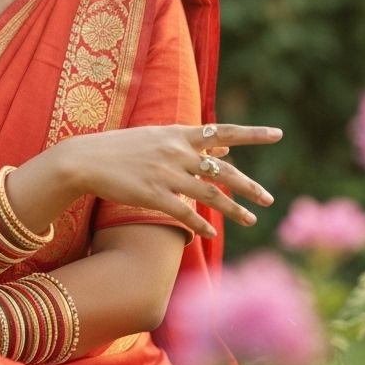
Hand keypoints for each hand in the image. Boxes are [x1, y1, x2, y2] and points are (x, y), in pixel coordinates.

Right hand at [64, 122, 280, 238]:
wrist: (86, 159)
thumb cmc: (122, 147)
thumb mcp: (158, 137)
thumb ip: (193, 143)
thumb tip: (227, 148)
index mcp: (179, 134)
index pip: (223, 131)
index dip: (252, 133)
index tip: (278, 134)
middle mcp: (177, 152)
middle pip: (222, 170)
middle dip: (248, 186)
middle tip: (269, 198)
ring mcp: (166, 174)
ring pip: (209, 194)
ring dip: (233, 210)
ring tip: (252, 220)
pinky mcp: (153, 195)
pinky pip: (185, 213)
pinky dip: (201, 224)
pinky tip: (211, 233)